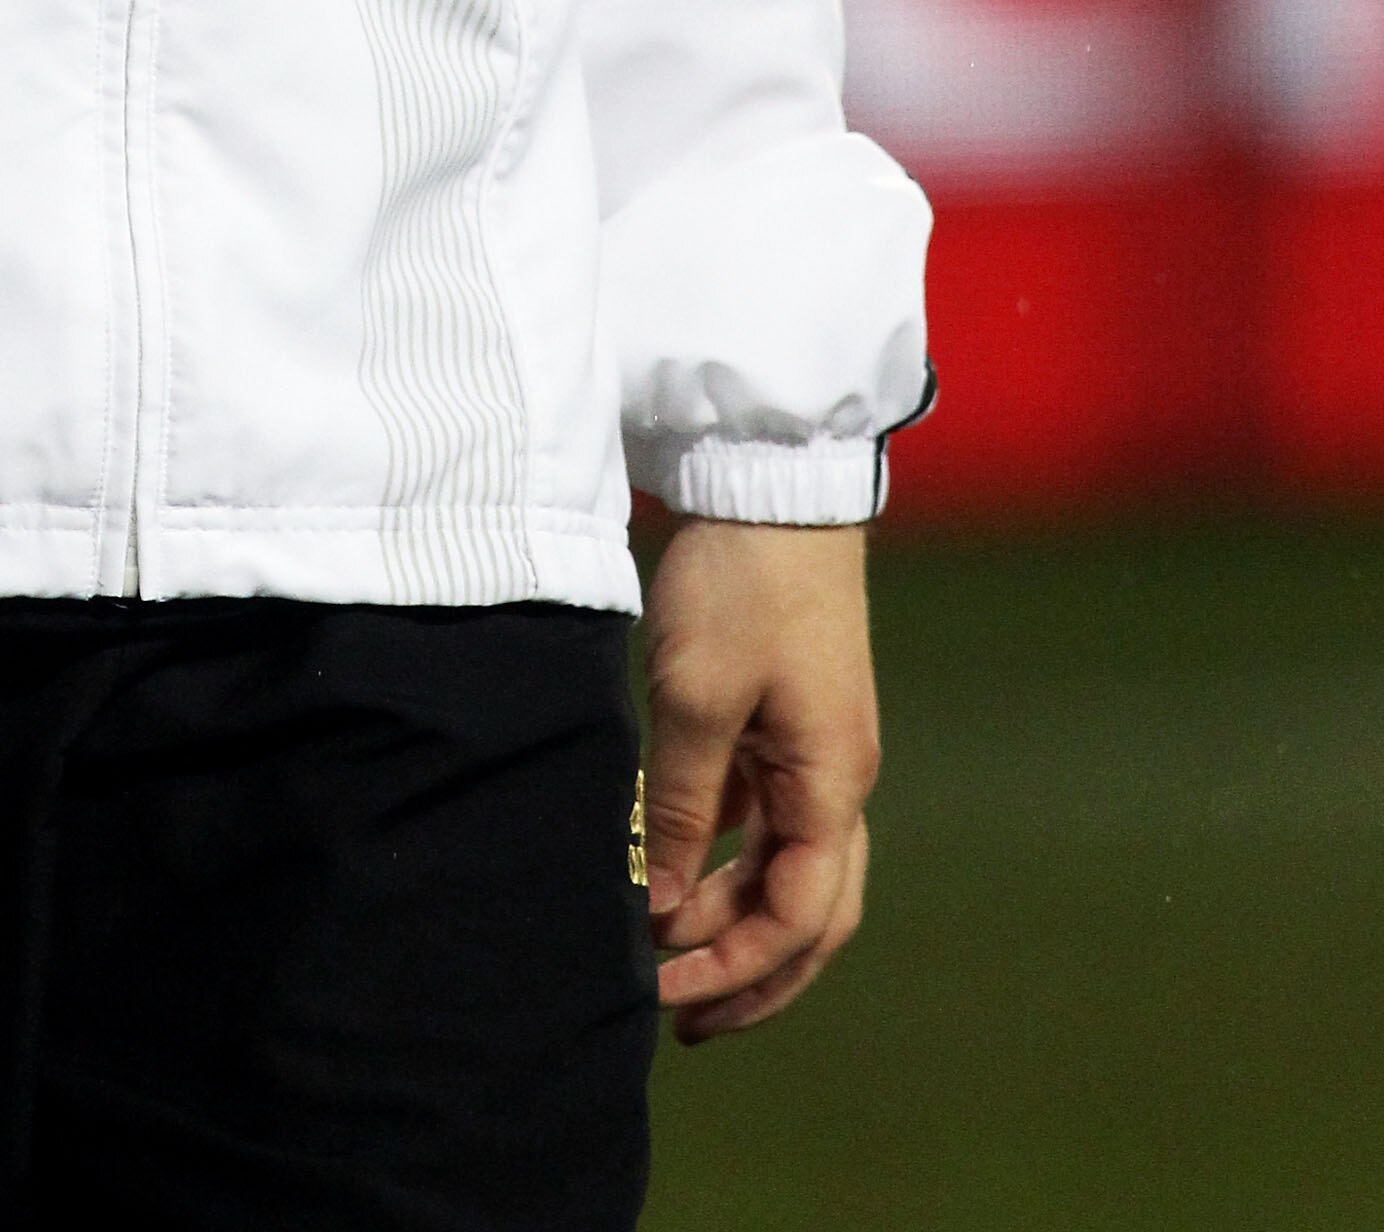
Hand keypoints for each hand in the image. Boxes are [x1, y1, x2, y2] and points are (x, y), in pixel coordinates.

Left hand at [641, 516, 876, 1042]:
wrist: (769, 479)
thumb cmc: (741, 582)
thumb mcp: (697, 695)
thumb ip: (680, 806)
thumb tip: (663, 904)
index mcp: (831, 784)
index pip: (799, 918)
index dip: (738, 971)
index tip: (667, 997)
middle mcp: (835, 779)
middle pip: (808, 912)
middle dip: (750, 975)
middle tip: (678, 1020)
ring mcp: (812, 750)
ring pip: (783, 868)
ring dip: (731, 919)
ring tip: (665, 959)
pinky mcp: (781, 719)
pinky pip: (759, 818)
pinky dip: (720, 858)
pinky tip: (669, 875)